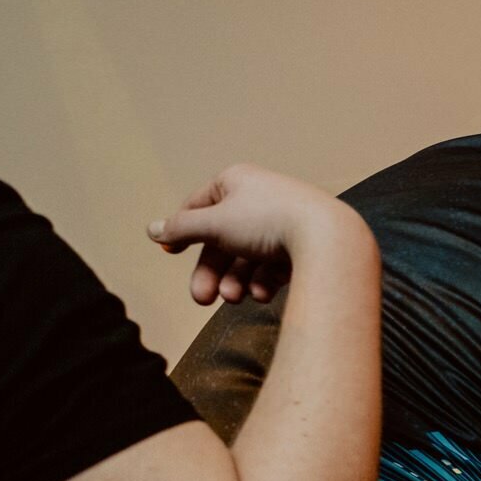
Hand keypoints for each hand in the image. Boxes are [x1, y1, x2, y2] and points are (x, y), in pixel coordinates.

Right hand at [148, 163, 366, 306]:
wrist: (329, 240)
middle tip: (202, 299)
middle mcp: (261, 198)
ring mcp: (285, 222)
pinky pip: (275, 265)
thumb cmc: (268, 223)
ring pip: (249, 257)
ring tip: (236, 299)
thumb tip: (151, 230)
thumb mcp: (215, 224)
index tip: (169, 252)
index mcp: (237, 181)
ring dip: (237, 281)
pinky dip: (265, 280)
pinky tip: (264, 293)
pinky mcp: (306, 246)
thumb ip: (181, 229)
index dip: (183, 230)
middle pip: (224, 239)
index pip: (199, 206)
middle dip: (212, 271)